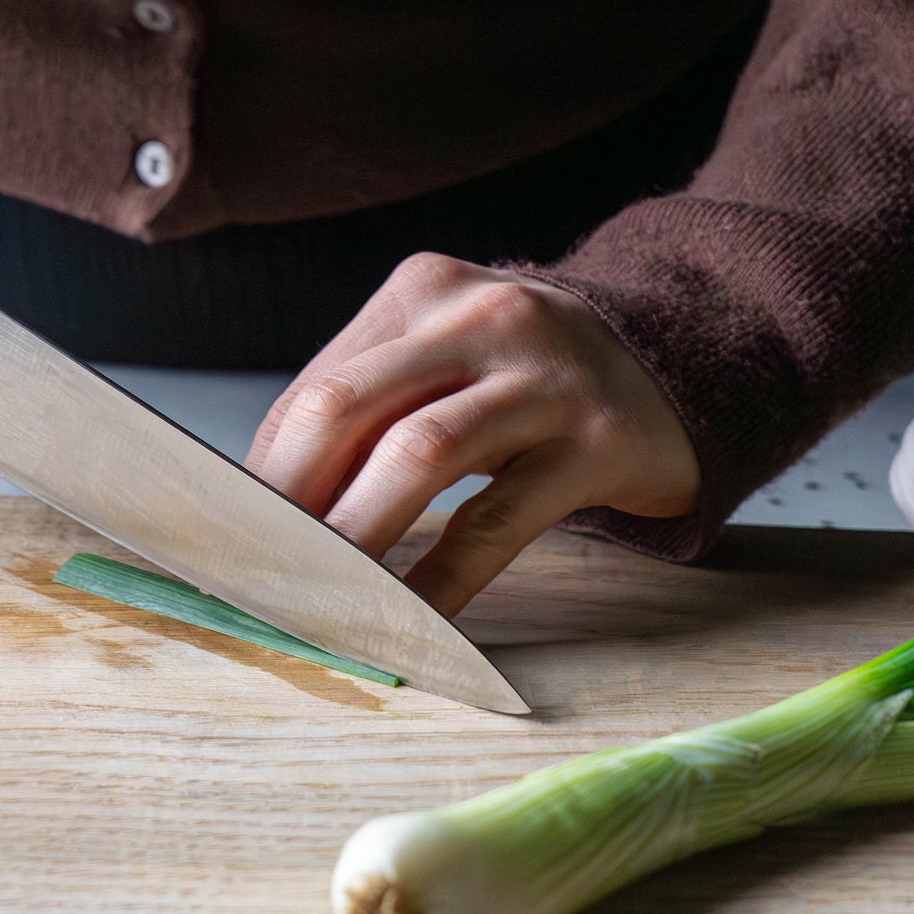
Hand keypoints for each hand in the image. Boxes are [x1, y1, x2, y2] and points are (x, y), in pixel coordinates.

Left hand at [246, 254, 699, 614]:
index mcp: (422, 292)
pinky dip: (441, 579)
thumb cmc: (529, 377)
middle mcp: (479, 317)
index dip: (265, 473)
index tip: (231, 540)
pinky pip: (496, 521)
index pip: (316, 388)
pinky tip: (408, 621)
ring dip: (353, 537)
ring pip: (417, 456)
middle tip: (259, 572)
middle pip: (346, 408)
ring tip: (317, 597)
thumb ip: (369, 407)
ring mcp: (545, 375)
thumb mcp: (447, 358)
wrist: (682, 357)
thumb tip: (266, 507)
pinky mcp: (598, 442)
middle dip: (289, 501)